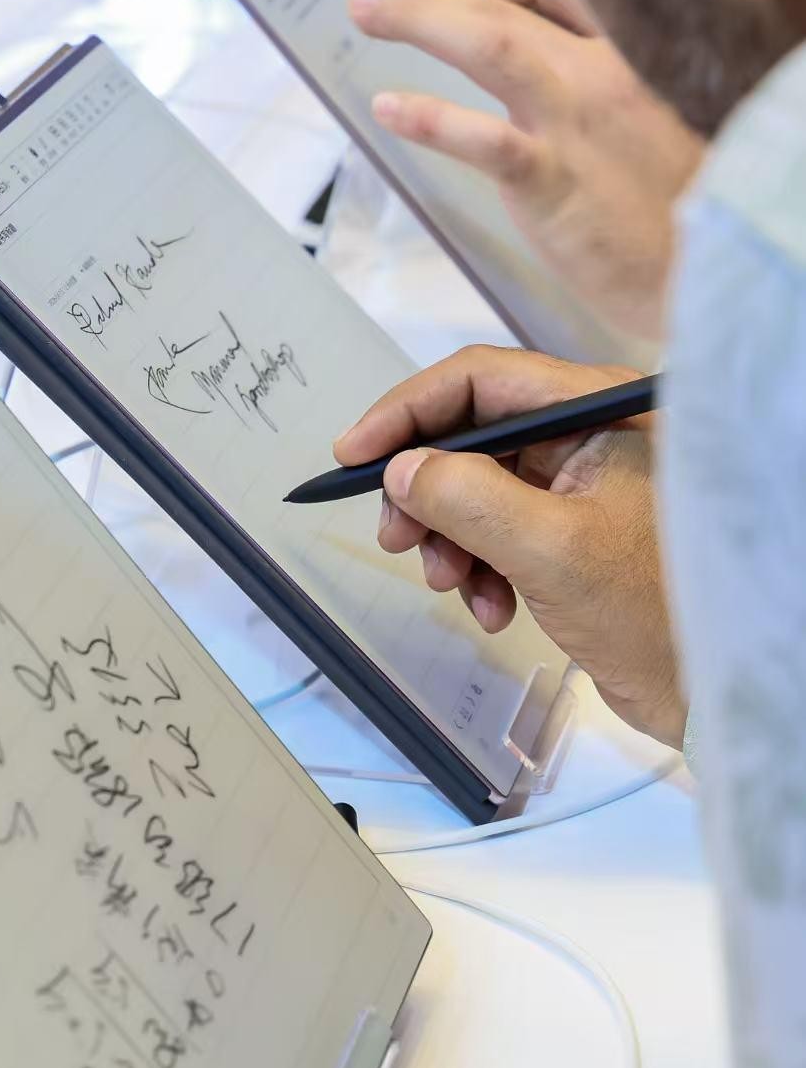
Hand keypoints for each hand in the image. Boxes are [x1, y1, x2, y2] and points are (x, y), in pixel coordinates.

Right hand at [334, 345, 686, 748]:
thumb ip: (468, 499)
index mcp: (595, 410)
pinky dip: (478, 566)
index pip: (478, 379)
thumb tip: (400, 471)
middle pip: (469, 435)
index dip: (407, 412)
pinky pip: (495, 530)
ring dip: (448, 538)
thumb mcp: (551, 550)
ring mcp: (577, 482)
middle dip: (425, 490)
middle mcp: (585, 433)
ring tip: (451, 584)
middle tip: (396, 539)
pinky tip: (493, 608)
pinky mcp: (569, 529)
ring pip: (474, 487)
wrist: (713, 688)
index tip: (354, 453)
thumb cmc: (654, 609)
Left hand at [349, 0, 705, 340]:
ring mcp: (580, 120)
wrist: (715, 272)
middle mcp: (610, 67)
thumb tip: (530, 60)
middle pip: (510, 3)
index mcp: (635, 47)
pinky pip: (483, 137)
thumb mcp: (656, 115)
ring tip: (366, 12)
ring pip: (490, 42)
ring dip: (419, 20)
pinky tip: (390, 107)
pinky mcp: (556, 179)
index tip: (474, 8)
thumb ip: (603, 79)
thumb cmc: (683, 202)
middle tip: (374, 2)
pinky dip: (430, 117)